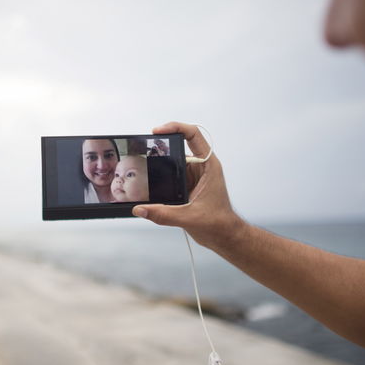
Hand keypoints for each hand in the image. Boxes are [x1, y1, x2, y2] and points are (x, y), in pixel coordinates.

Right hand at [132, 122, 244, 247]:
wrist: (224, 236)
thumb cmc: (219, 223)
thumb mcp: (189, 218)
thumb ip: (163, 214)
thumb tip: (141, 209)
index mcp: (208, 166)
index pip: (193, 135)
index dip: (175, 127)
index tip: (158, 131)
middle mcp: (201, 167)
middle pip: (178, 148)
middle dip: (161, 149)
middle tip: (144, 150)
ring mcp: (193, 176)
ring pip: (172, 163)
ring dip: (159, 167)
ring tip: (144, 170)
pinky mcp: (187, 186)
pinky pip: (171, 176)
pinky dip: (160, 180)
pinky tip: (150, 186)